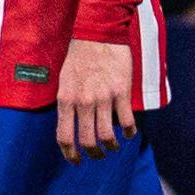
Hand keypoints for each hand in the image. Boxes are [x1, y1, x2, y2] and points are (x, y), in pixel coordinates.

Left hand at [55, 37, 134, 161]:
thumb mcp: (64, 81)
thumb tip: (70, 124)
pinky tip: (130, 133)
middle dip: (94, 153)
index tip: (76, 160)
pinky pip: (126, 121)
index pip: (64, 136)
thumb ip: (67, 103)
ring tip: (115, 147)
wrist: (98, 33)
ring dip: (112, 146)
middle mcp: (83, 102)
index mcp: (65, 99)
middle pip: (87, 140)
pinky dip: (129, 132)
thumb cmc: (79, 56)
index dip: (70, 154)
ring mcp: (103, 98)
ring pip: (107, 135)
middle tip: (98, 155)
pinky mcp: (121, 92)